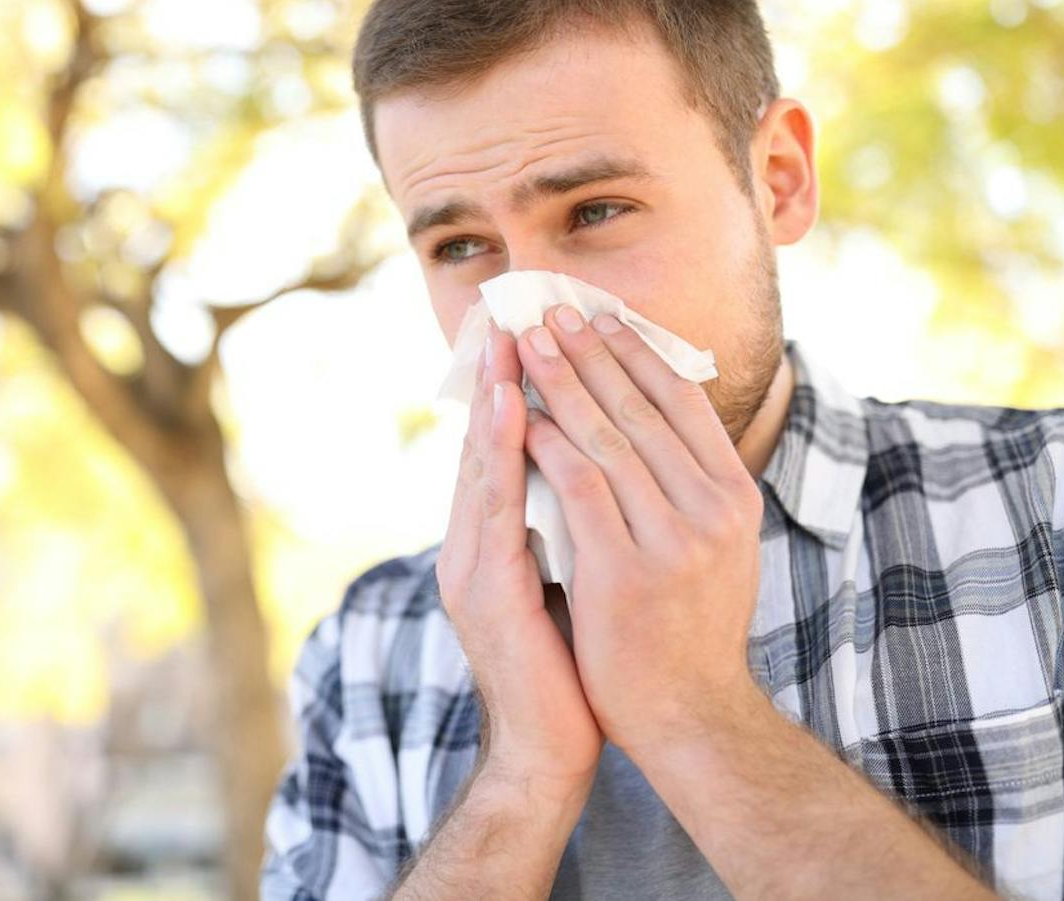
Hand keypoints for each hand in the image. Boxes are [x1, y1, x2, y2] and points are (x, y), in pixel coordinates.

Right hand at [435, 321, 602, 798]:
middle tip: (513, 311)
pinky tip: (513, 410)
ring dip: (495, 398)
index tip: (531, 333)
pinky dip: (502, 452)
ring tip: (509, 338)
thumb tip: (592, 475)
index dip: (512, 391)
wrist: (551, 751)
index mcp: (492, 544)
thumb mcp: (567, 581)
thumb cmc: (570, 668)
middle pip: (484, 445)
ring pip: (483, 464)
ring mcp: (471, 567)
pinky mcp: (484, 591)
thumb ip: (565, 528)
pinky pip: (495, 506)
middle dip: (500, 377)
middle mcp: (472, 546)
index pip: (503, 451)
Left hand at [515, 305, 765, 756]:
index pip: (684, 402)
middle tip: (552, 309)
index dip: (639, 353)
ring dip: (563, 381)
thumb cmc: (689, 626)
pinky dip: (546, 442)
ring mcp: (673, 540)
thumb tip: (662, 417)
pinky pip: (578, 486)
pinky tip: (519, 414)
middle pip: (642, 408)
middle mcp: (713, 510)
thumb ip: (690, 486)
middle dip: (591, 351)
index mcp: (735, 496)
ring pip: (607, 436)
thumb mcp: (711, 545)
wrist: (688, 715)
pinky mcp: (626, 570)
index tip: (602, 314)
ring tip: (529, 343)